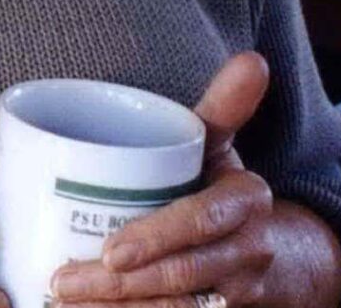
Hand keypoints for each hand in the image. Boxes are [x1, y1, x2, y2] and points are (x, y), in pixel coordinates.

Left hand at [52, 52, 281, 306]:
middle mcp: (249, 251)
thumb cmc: (222, 189)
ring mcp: (238, 294)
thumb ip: (223, 106)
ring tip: (65, 301)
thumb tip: (252, 59)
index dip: (159, 238)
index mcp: (247, 200)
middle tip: (62, 281)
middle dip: (121, 285)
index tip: (111, 252)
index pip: (202, 221)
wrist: (278, 257)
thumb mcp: (223, 145)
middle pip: (182, 274)